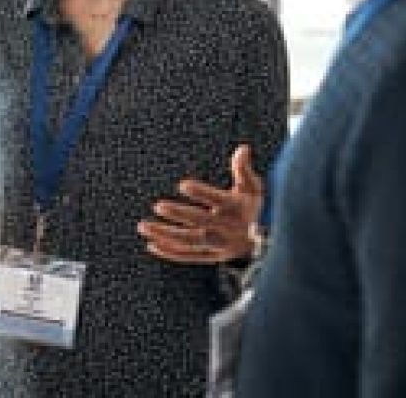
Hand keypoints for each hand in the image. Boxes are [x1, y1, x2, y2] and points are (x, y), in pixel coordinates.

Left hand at [136, 144, 263, 264]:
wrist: (262, 244)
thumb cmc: (249, 207)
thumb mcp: (251, 188)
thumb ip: (243, 169)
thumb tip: (243, 148)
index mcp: (234, 208)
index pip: (217, 199)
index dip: (201, 192)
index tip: (183, 184)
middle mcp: (225, 228)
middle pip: (200, 222)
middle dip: (179, 214)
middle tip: (158, 205)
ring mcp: (217, 245)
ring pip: (189, 241)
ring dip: (166, 235)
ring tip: (143, 226)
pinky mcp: (209, 256)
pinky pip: (187, 256)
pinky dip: (170, 252)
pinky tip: (151, 244)